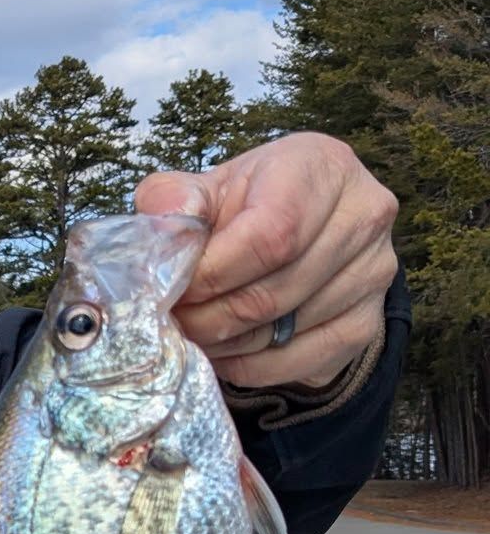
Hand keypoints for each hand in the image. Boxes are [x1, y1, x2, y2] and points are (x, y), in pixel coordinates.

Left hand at [134, 132, 397, 388]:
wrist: (307, 226)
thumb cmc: (251, 202)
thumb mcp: (212, 186)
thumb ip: (177, 199)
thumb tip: (161, 225)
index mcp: (321, 167)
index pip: (271, 235)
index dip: (212, 273)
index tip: (172, 289)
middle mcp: (362, 217)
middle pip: (273, 292)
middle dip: (208, 316)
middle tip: (172, 321)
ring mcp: (373, 274)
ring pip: (282, 332)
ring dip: (224, 344)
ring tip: (192, 333)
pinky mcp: (367, 323)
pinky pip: (298, 362)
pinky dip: (249, 366)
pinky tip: (224, 351)